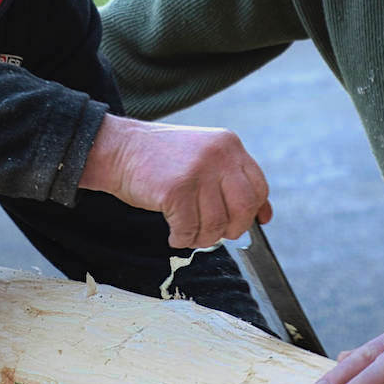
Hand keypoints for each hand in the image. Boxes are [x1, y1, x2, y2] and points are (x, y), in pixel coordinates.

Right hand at [79, 113, 271, 247]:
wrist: (119, 148)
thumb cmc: (161, 158)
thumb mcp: (204, 156)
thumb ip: (233, 180)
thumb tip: (264, 215)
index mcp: (229, 144)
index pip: (259, 187)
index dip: (253, 211)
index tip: (242, 222)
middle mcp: (218, 155)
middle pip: (243, 208)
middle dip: (231, 229)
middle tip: (213, 233)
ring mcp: (198, 171)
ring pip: (215, 224)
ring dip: (201, 237)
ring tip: (187, 232)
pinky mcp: (176, 190)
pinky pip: (188, 230)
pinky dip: (181, 239)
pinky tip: (173, 232)